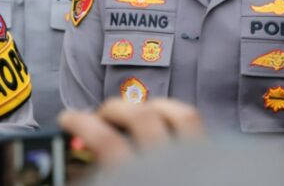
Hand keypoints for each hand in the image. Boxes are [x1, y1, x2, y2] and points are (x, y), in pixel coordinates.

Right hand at [58, 98, 204, 166]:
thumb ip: (96, 176)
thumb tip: (74, 168)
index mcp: (141, 178)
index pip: (107, 142)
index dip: (81, 123)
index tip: (68, 119)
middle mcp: (173, 165)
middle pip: (142, 118)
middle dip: (114, 108)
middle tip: (98, 115)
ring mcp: (199, 160)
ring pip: (181, 115)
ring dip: (152, 105)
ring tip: (134, 109)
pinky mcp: (215, 158)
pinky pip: (200, 127)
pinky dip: (178, 116)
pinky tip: (167, 122)